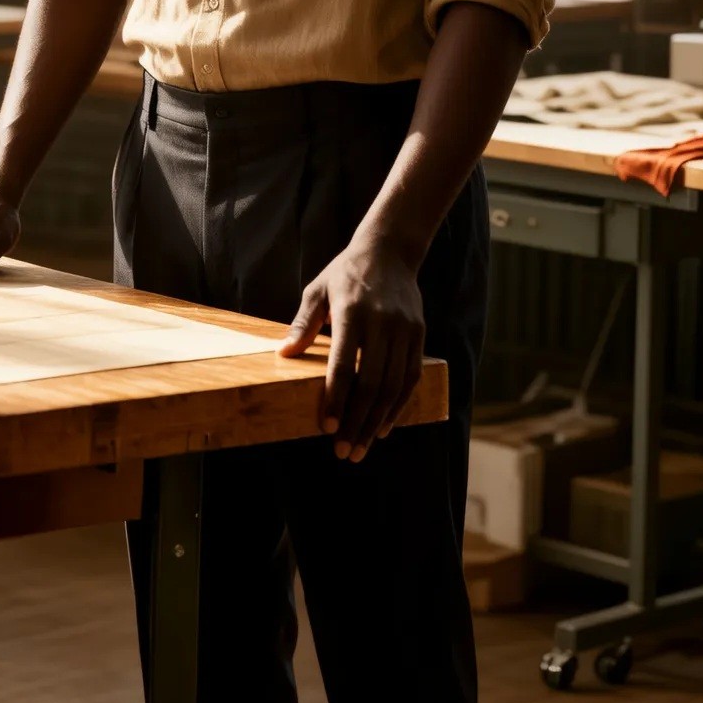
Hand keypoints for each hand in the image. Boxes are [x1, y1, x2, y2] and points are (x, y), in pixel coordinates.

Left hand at [277, 237, 424, 461]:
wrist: (390, 250)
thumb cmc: (345, 274)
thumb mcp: (317, 290)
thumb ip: (303, 323)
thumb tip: (283, 354)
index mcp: (352, 313)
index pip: (343, 366)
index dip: (336, 399)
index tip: (328, 427)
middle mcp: (382, 324)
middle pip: (372, 383)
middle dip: (357, 421)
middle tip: (344, 451)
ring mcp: (404, 330)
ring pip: (394, 386)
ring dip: (377, 421)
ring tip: (361, 447)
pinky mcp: (419, 334)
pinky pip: (411, 377)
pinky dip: (399, 405)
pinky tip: (384, 426)